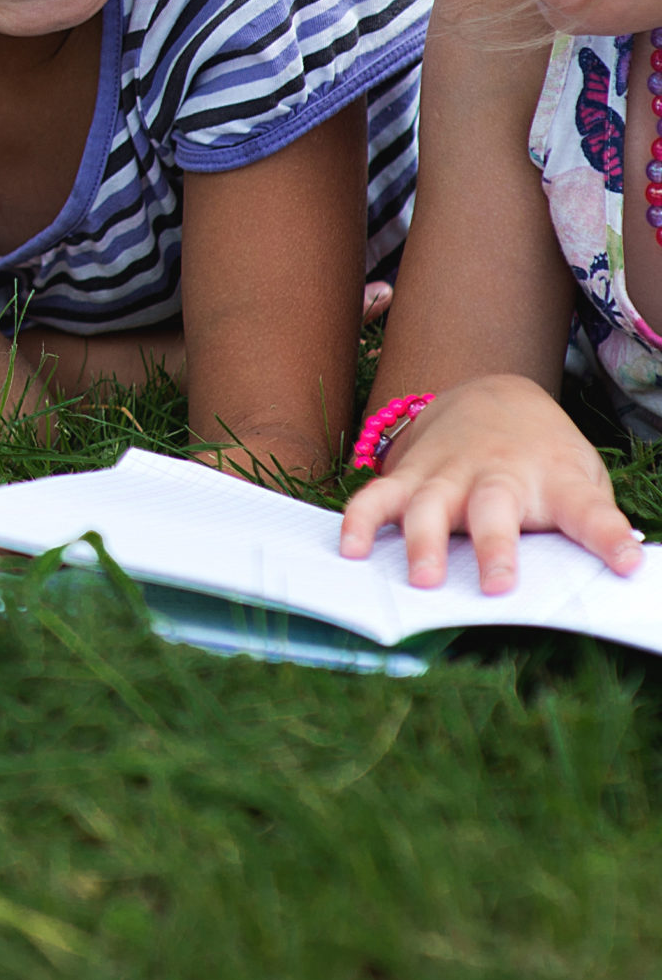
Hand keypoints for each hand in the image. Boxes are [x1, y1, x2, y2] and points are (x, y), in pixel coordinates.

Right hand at [339, 373, 642, 591]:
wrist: (494, 394)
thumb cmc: (544, 456)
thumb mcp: (583, 479)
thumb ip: (592, 522)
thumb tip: (619, 572)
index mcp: (554, 482)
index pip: (589, 510)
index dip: (608, 537)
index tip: (626, 561)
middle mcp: (498, 474)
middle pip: (495, 508)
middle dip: (495, 546)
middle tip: (496, 585)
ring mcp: (448, 471)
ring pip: (430, 503)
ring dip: (424, 540)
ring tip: (421, 578)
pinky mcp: (409, 472)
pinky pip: (379, 495)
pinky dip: (361, 520)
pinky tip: (352, 548)